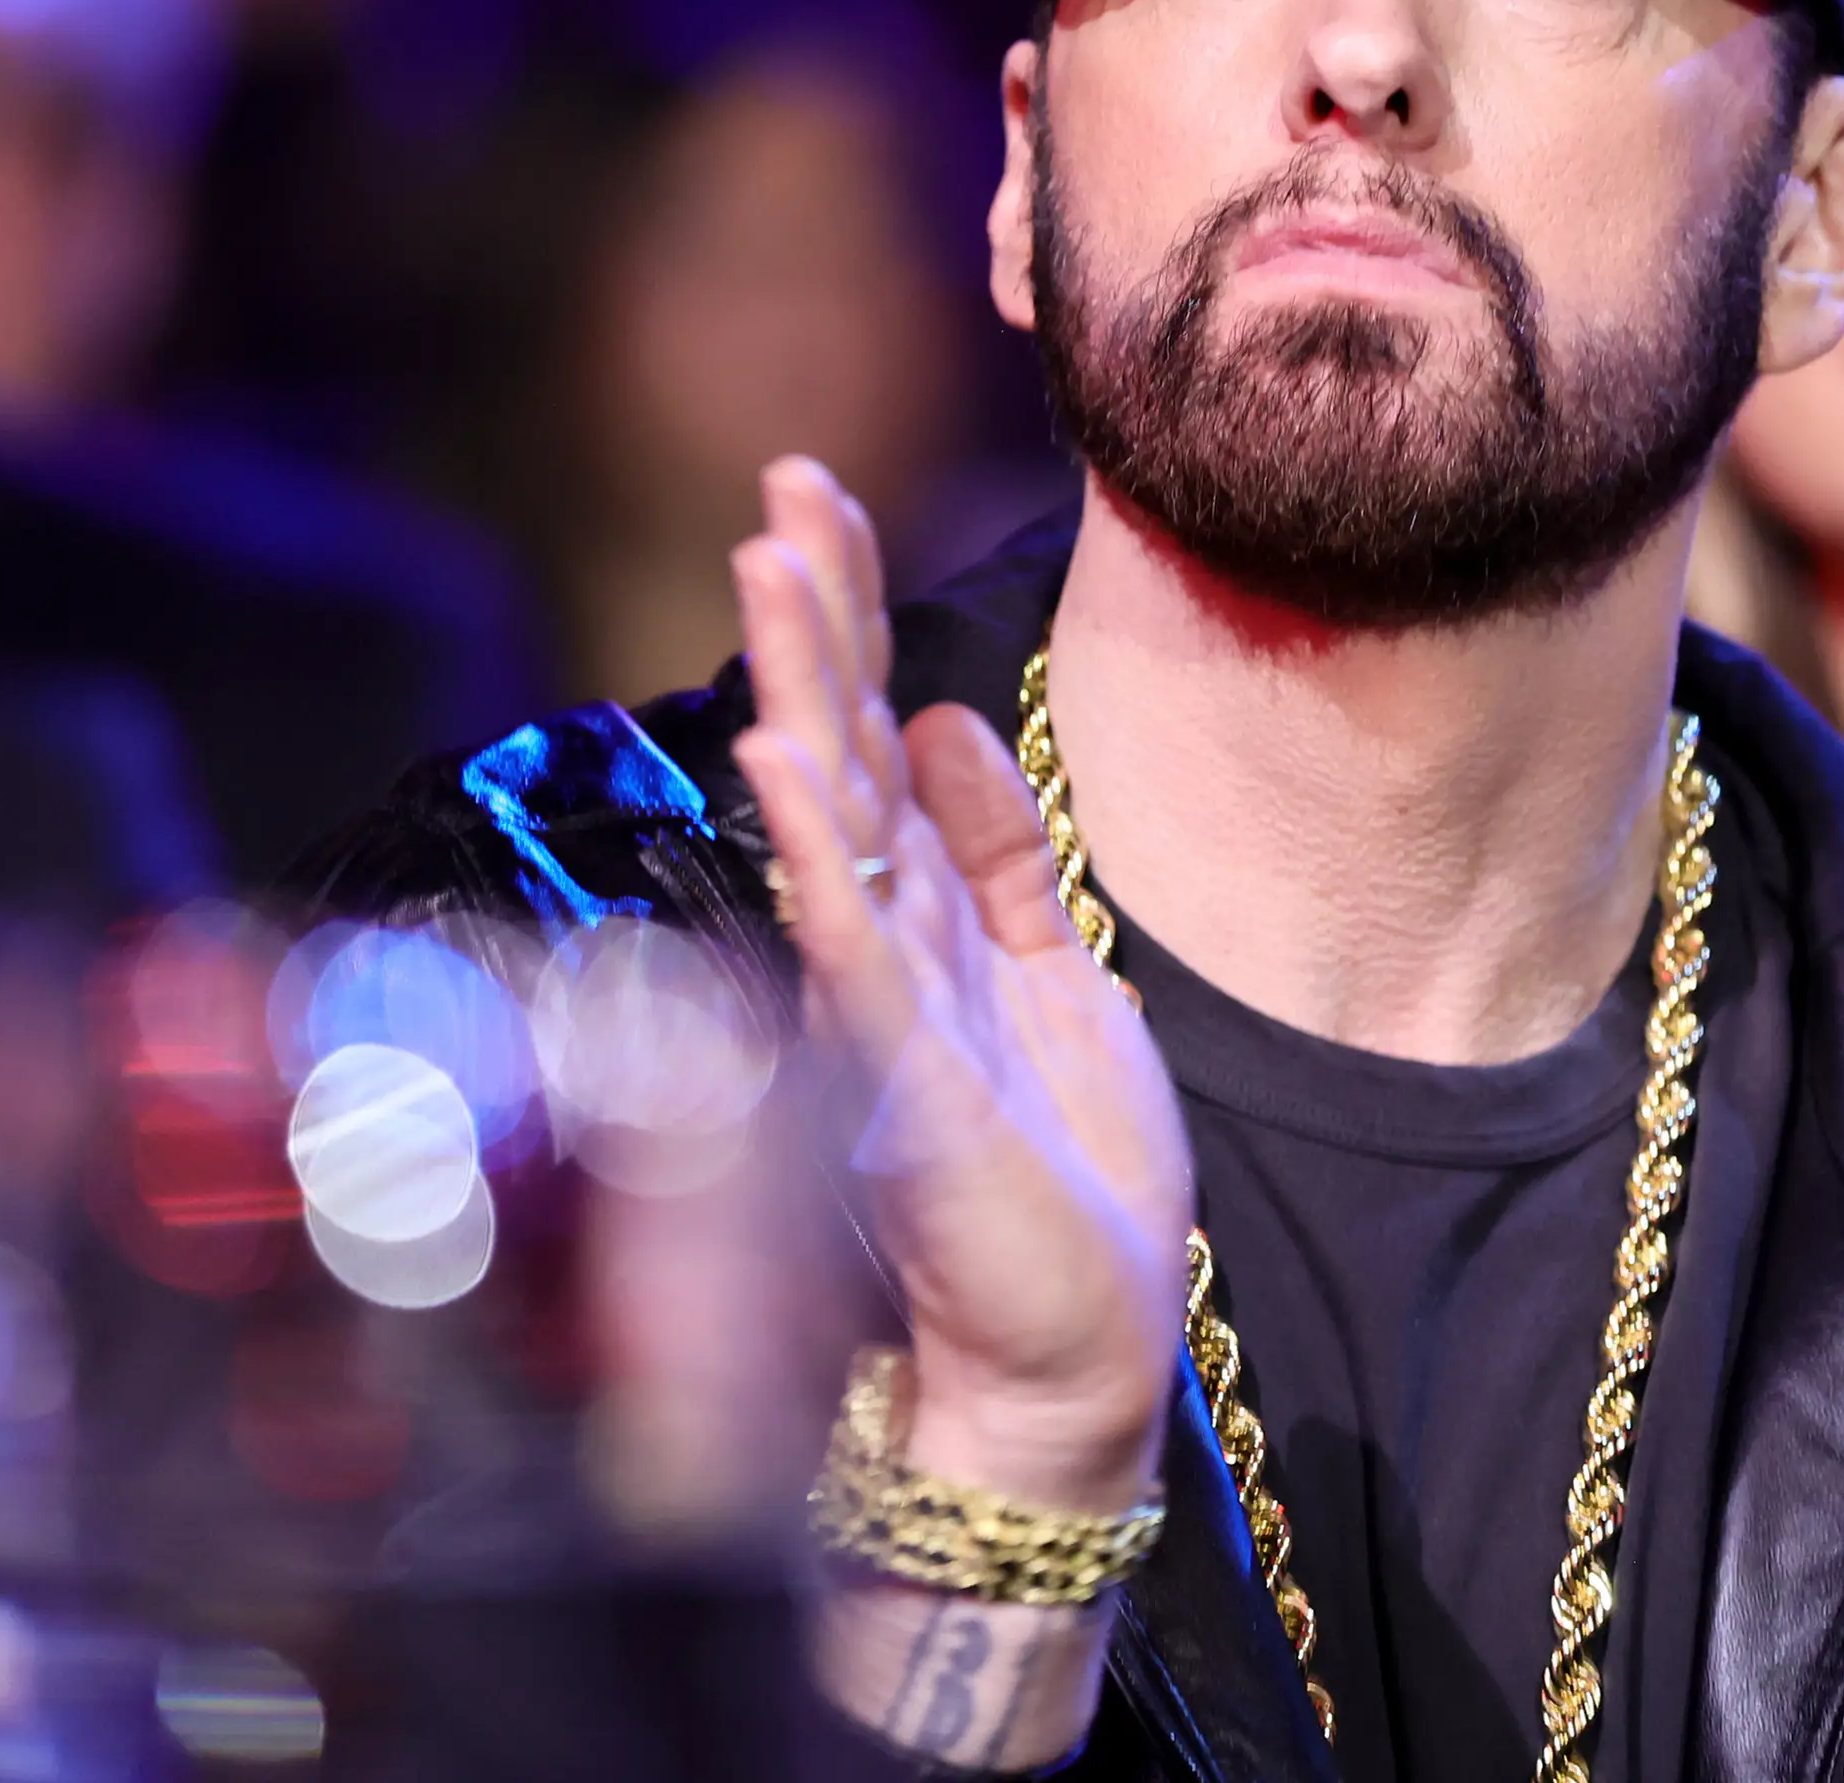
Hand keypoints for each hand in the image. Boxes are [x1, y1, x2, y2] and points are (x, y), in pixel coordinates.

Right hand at [731, 457, 1191, 1510]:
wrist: (1071, 1356)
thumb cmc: (1060, 1183)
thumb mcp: (1052, 978)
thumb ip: (996, 857)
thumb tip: (951, 719)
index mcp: (921, 915)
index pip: (875, 732)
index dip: (851, 616)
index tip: (819, 496)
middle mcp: (882, 946)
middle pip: (839, 747)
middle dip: (815, 616)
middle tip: (785, 487)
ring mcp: (881, 1008)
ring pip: (828, 819)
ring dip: (803, 687)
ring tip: (773, 563)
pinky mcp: (901, 1079)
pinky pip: (852, 944)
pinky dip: (820, 848)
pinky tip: (793, 756)